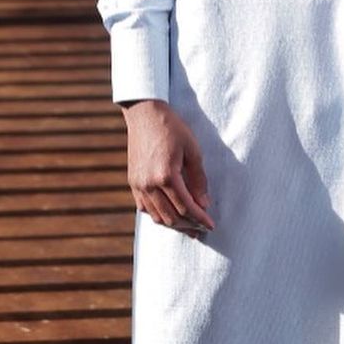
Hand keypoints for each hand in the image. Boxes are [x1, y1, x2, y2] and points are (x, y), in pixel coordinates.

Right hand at [121, 99, 215, 234]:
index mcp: (166, 176)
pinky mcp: (132, 182)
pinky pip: (144, 208)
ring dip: (173, 224)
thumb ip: (198, 179)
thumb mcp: (192, 150)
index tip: (211, 225)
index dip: (200, 219)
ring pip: (156, 216)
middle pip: (171, 217)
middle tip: (201, 230)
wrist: (144, 114)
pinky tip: (169, 215)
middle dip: (189, 226)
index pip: (186, 207)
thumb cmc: (172, 128)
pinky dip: (157, 215)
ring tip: (188, 226)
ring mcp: (138, 184)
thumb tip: (204, 203)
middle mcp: (149, 184)